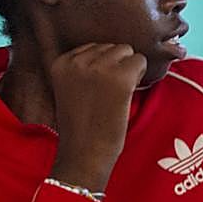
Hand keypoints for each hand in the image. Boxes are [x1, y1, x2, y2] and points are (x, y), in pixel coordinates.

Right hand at [48, 43, 147, 192]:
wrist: (84, 154)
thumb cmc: (82, 125)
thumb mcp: (71, 88)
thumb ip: (84, 67)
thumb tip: (114, 49)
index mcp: (61, 62)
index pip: (94, 47)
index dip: (102, 68)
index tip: (96, 90)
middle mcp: (77, 60)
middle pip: (112, 47)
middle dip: (117, 66)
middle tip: (108, 94)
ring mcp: (99, 67)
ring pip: (127, 51)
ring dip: (129, 70)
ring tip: (116, 95)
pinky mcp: (120, 77)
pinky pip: (141, 61)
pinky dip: (140, 76)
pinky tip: (127, 95)